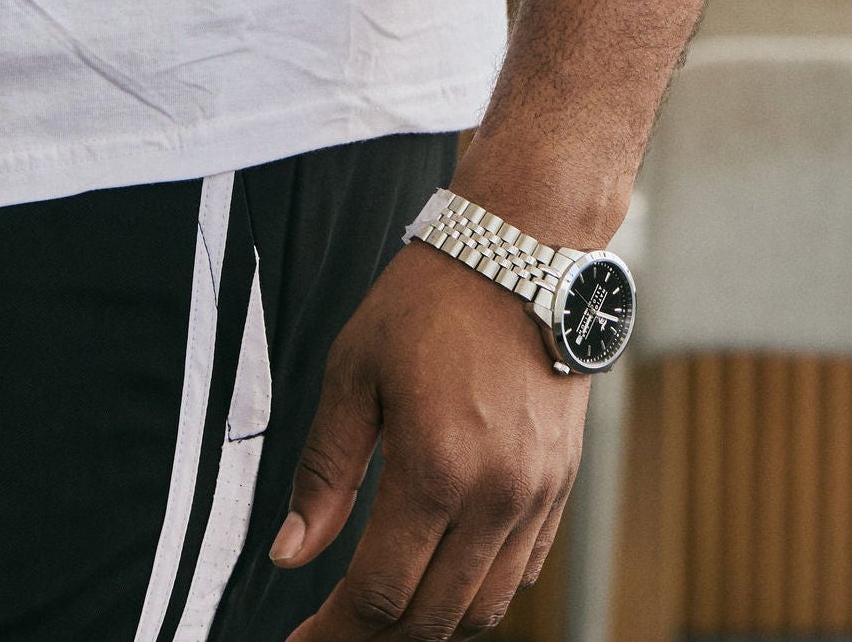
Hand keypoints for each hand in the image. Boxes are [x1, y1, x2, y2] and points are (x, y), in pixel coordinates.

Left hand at [272, 238, 588, 638]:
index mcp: (435, 468)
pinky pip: (522, 574)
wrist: (523, 250)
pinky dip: (479, 596)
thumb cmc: (433, 298)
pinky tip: (441, 581)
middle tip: (333, 635)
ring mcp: (535, 496)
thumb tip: (292, 553)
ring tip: (382, 618)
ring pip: (483, 610)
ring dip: (429, 627)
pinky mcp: (560, 486)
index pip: (379, 595)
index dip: (334, 633)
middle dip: (375, 641)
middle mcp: (494, 496)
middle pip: (432, 619)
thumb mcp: (354, 370)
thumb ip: (324, 471)